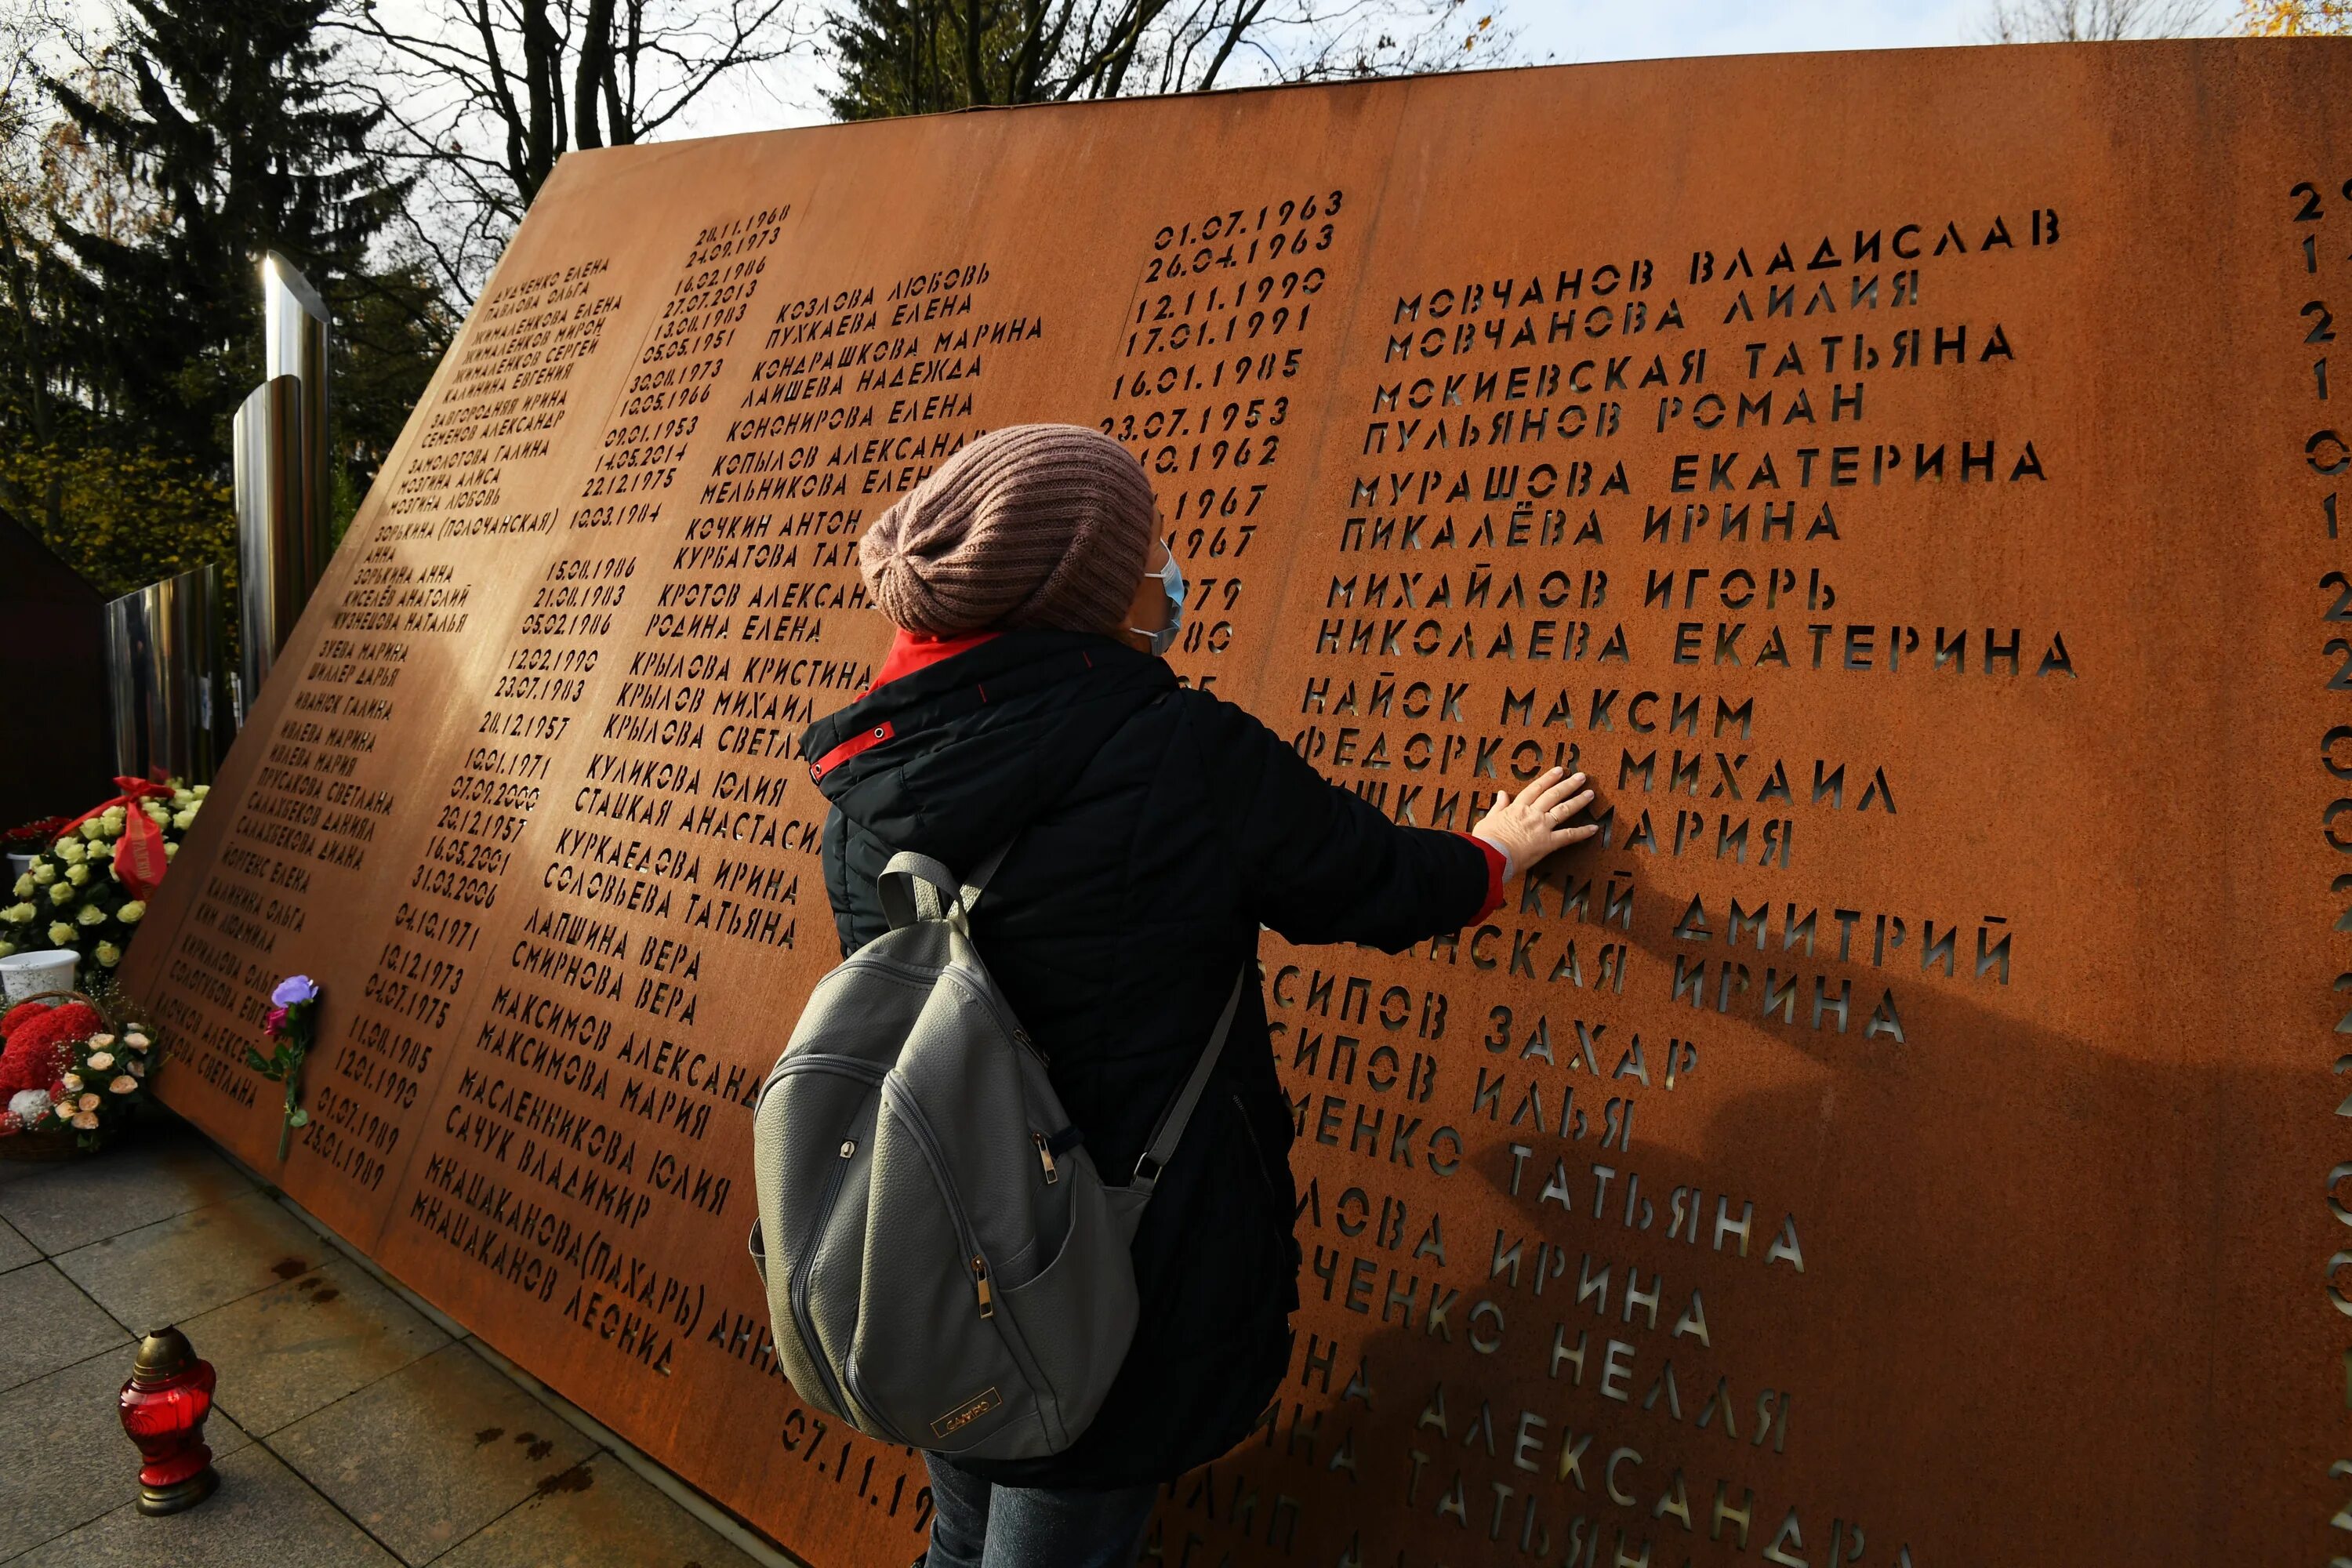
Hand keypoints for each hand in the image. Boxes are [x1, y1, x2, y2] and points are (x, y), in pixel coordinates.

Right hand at [1471, 768, 1596, 880]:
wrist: (1490, 856)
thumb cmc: (1486, 841)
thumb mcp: (1488, 820)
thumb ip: (1498, 807)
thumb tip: (1502, 794)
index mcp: (1517, 807)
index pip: (1536, 788)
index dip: (1549, 778)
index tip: (1559, 770)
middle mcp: (1532, 813)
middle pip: (1554, 794)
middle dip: (1569, 784)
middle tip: (1581, 777)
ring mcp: (1541, 826)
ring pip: (1564, 810)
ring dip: (1578, 801)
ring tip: (1590, 794)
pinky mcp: (1547, 843)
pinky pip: (1569, 836)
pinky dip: (1582, 832)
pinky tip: (1594, 828)